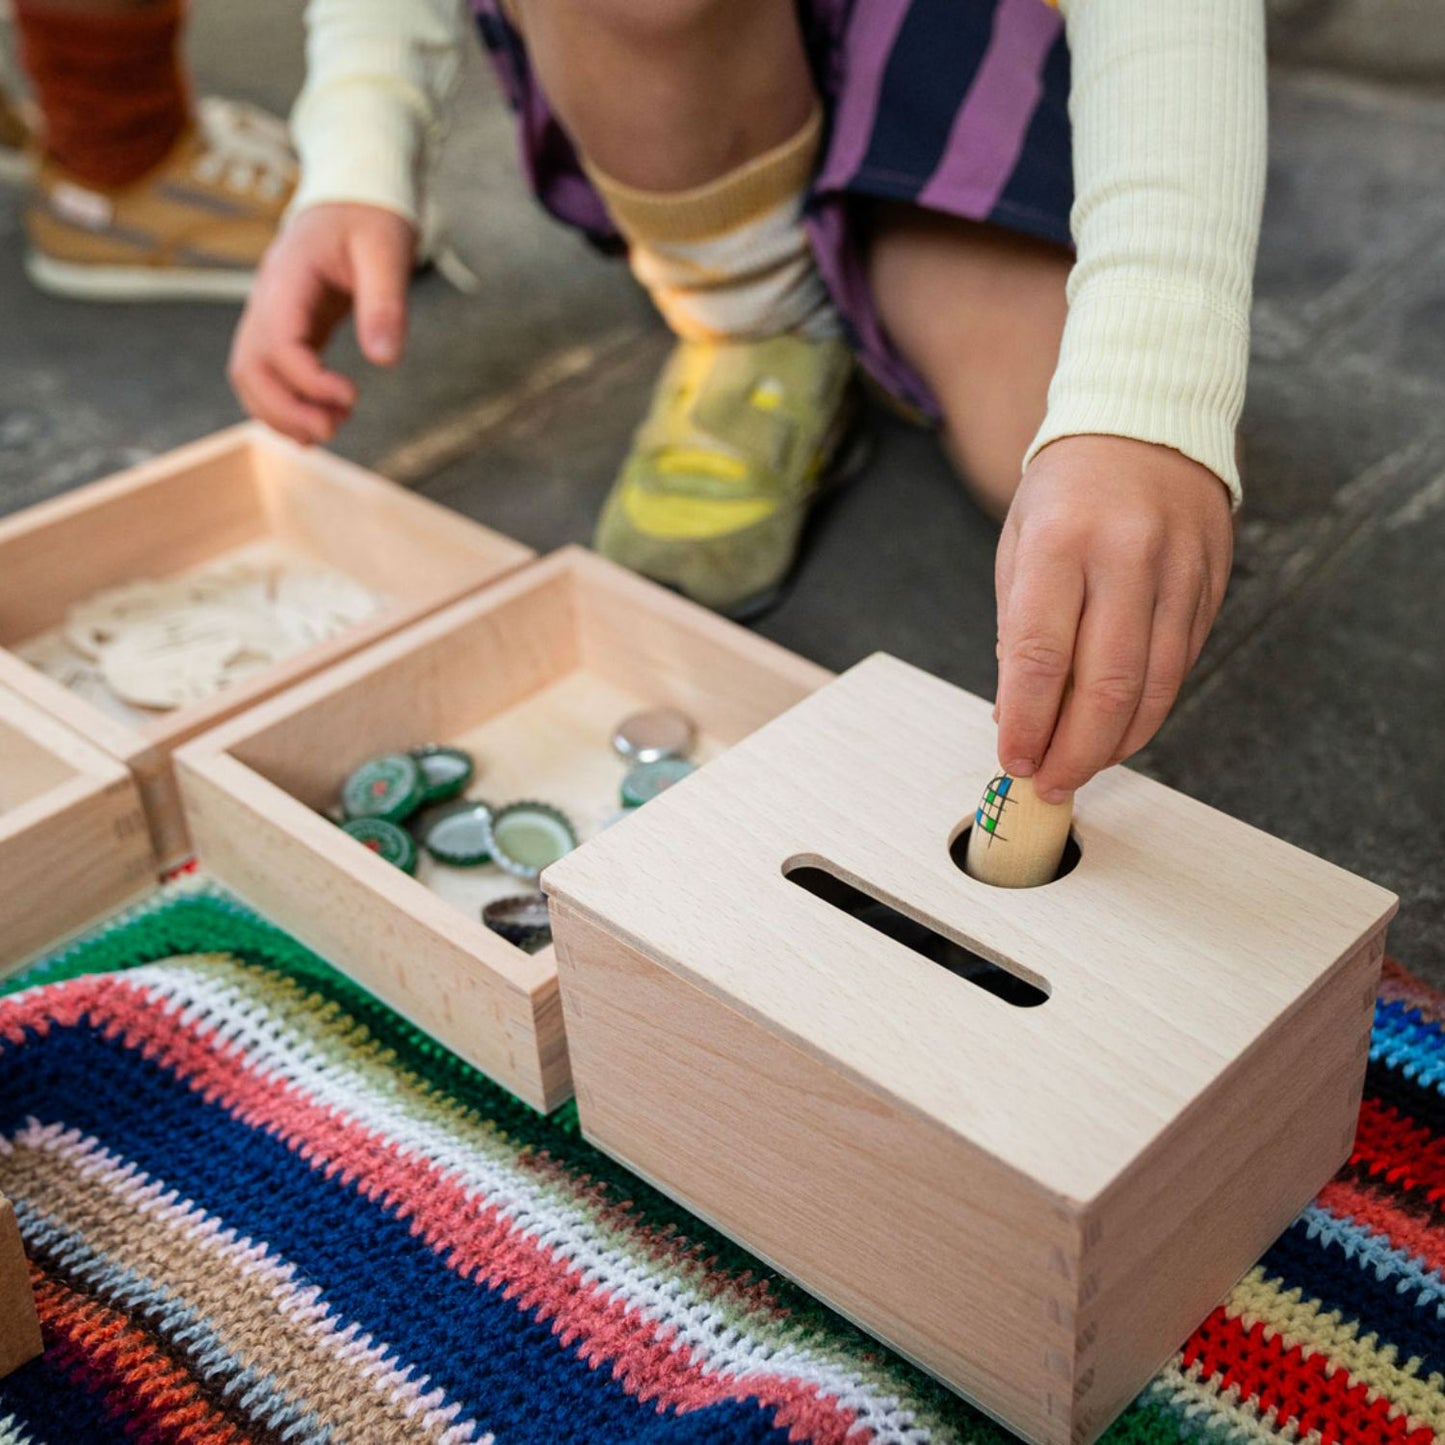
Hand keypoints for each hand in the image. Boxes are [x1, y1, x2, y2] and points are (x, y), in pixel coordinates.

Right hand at [229, 203, 416, 444]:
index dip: (308, 379)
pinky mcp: (286, 329)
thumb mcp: (387, 250)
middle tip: (333, 429)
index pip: (278, 340)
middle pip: (250, 367)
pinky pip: (269, 374)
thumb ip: (385, 303)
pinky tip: (322, 419)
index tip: (352, 397)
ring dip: (281, 413)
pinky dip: (286, 404)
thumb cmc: (370, 217)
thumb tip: (385, 361)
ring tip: (330, 430)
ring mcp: (270, 314)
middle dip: (285, 408)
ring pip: (250, 376)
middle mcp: (267, 298)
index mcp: (288, 276)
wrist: (353, 196)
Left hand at [993, 435, 1232, 801]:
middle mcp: (1125, 556)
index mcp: (1060, 542)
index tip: (1014, 762)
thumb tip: (1017, 716)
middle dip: (1074, 750)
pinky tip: (1120, 731)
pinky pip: (1181, 666)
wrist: (1145, 422)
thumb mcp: (1018, 545)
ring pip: (1154, 686)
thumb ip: (1017, 629)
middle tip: (1049, 783)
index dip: (1027, 722)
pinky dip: (1149, 711)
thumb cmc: (1066, 491)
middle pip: (1105, 684)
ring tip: (1082, 768)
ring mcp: (1177, 570)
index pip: (1038, 654)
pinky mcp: (1211, 584)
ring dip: (1116, 743)